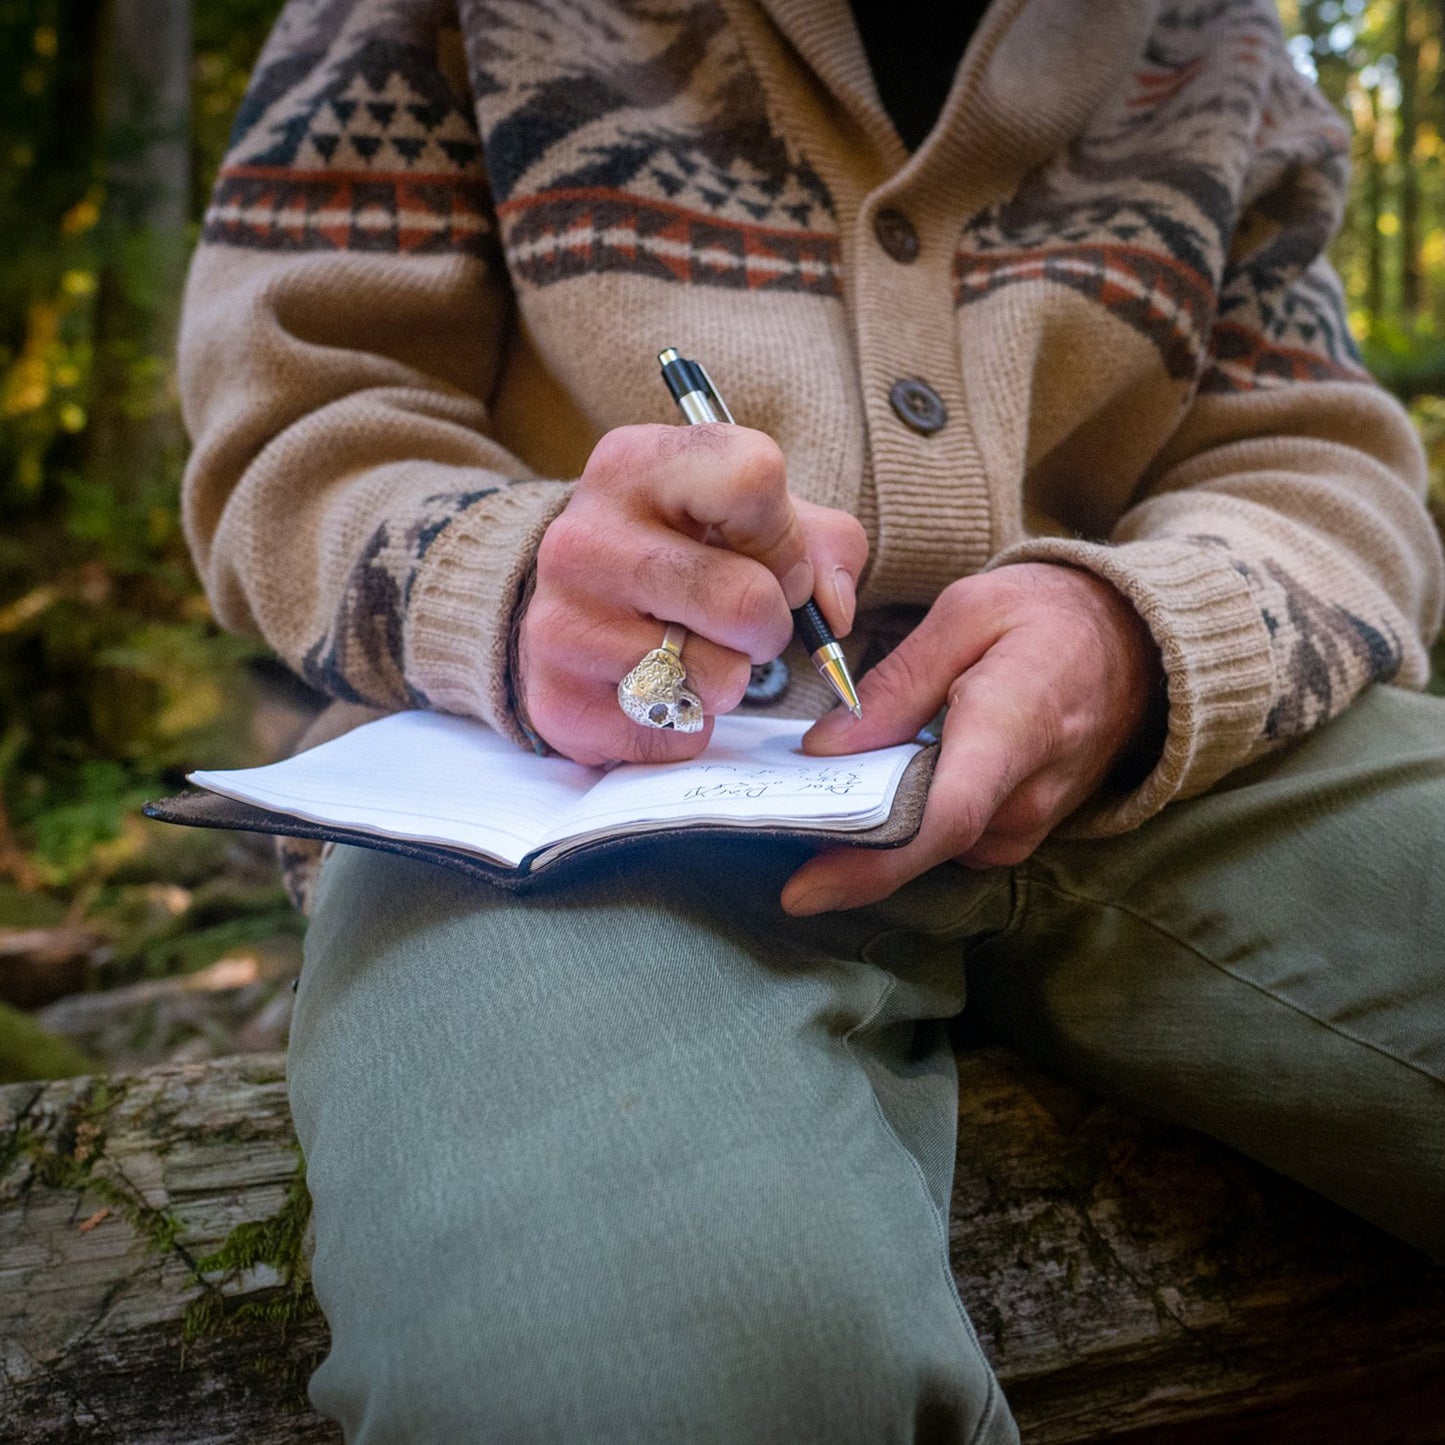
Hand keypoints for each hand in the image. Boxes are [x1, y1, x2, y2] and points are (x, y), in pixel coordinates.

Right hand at [520, 423, 866, 765]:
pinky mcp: (560, 703)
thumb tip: (833, 613)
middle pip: (746, 600)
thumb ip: (822, 545)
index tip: (771, 561)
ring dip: (730, 679)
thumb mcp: (750, 517)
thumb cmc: (681, 554)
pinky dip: (688, 726)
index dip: (786, 537)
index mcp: (634, 465)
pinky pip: (678, 736)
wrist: (573, 610)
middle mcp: (583, 538)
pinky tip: (659, 691)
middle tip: (740, 623)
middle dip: (770, 626)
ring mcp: (562, 623)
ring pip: (717, 678)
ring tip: (692, 653)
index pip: (753, 478)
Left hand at [780, 563, 1165, 914]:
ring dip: (876, 825)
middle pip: (922, 845)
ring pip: (930, 845)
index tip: (803, 889)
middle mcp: (1025, 794)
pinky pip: (950, 840)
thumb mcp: (967, 613)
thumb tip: (825, 747)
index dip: (869, 864)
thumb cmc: (1049, 617)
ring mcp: (1030, 821)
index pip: (942, 820)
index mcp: (1013, 728)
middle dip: (846, 841)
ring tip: (830, 782)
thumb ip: (896, 683)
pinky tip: (883, 781)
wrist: (1137, 645)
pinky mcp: (1021, 830)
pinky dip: (907, 819)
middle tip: (778, 817)